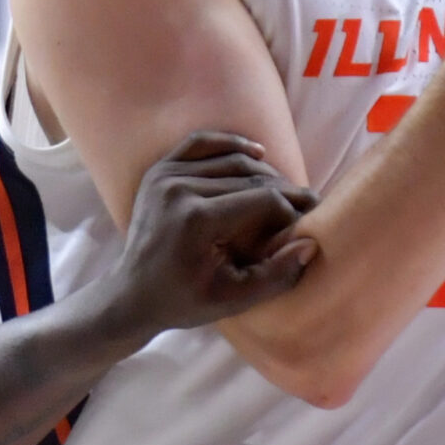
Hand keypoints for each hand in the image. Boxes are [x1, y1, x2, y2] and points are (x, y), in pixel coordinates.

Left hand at [101, 131, 319, 338]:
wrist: (133, 294)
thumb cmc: (185, 301)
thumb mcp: (233, 299)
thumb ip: (275, 275)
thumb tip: (311, 244)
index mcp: (196, 220)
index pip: (263, 200)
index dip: (291, 211)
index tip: (306, 227)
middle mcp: (179, 189)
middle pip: (250, 178)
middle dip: (284, 192)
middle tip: (307, 205)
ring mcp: (165, 175)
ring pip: (231, 160)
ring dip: (265, 173)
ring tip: (286, 192)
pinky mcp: (159, 170)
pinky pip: (201, 144)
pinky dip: (231, 144)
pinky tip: (257, 153)